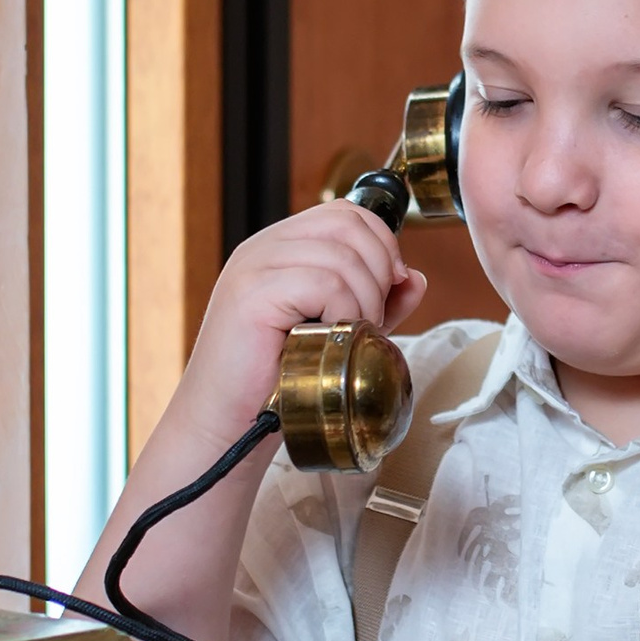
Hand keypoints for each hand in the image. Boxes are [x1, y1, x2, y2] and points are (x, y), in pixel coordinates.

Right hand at [169, 203, 428, 456]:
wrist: (225, 427)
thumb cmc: (274, 385)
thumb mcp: (336, 332)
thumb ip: (374, 302)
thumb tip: (414, 278)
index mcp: (279, 249)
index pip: (344, 213)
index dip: (380, 243)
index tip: (390, 286)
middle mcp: (262, 249)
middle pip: (348, 225)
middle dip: (378, 272)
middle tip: (372, 318)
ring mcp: (253, 268)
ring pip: (341, 256)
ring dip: (363, 300)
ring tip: (351, 336)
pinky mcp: (250, 296)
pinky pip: (322, 283)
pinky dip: (343, 312)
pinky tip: (332, 339)